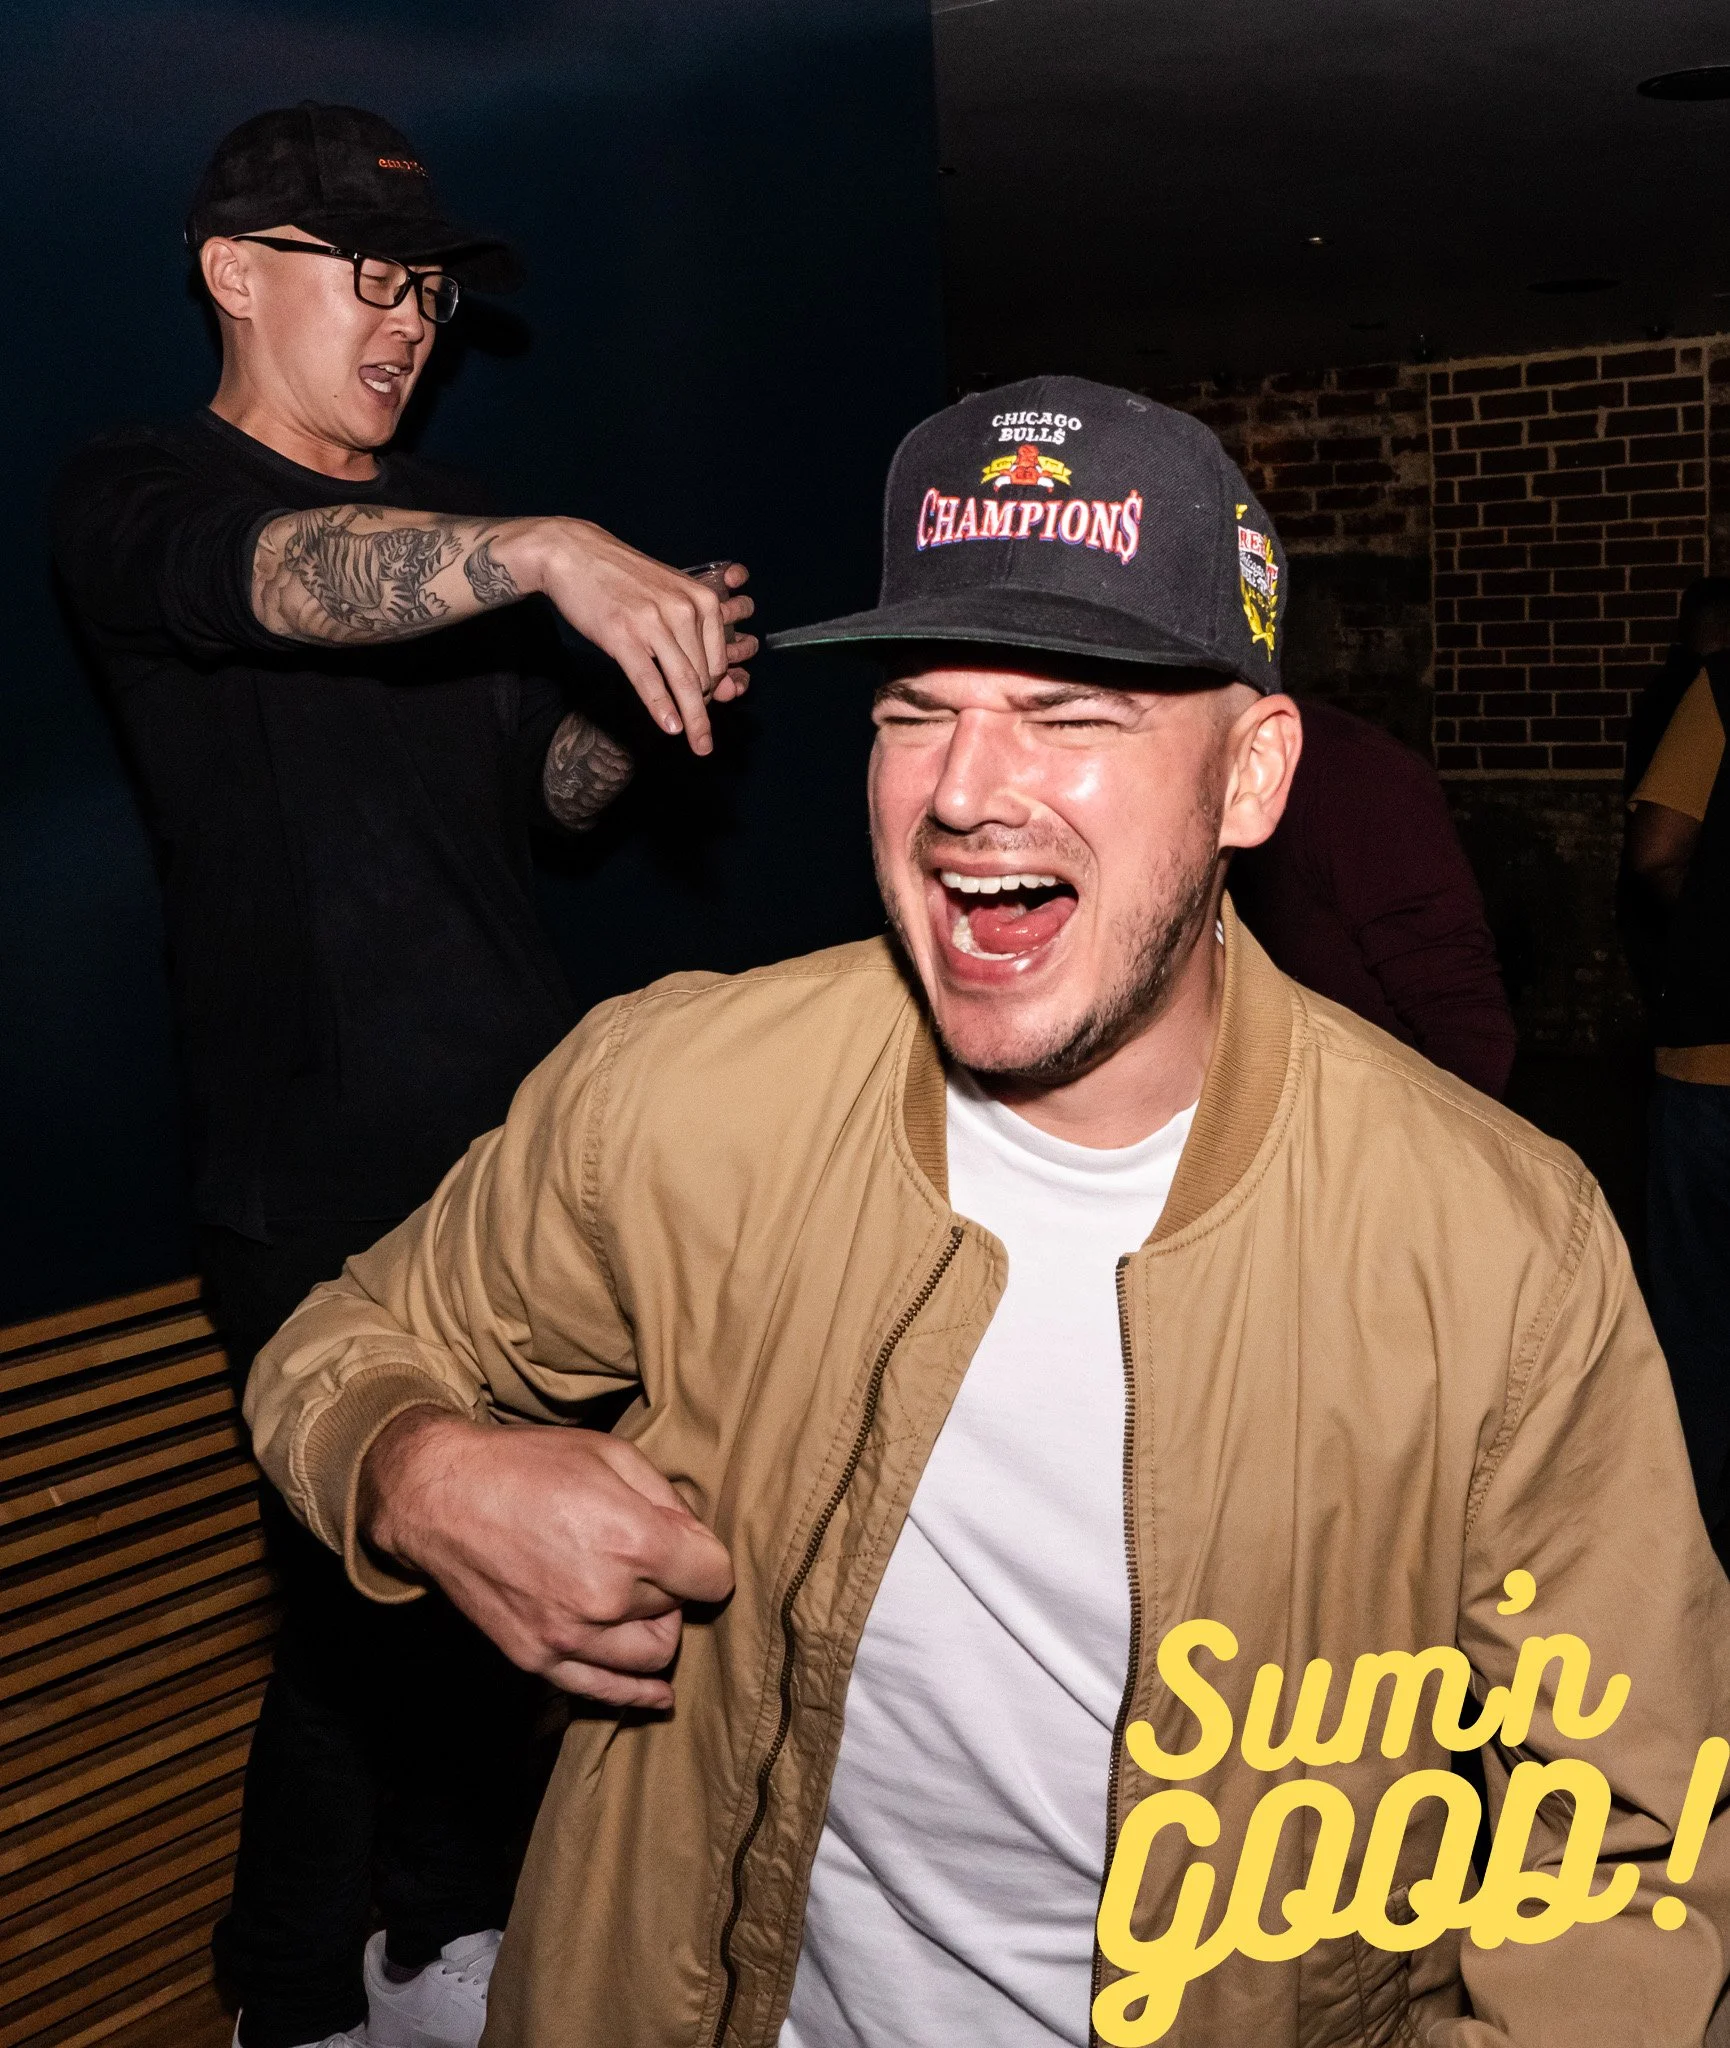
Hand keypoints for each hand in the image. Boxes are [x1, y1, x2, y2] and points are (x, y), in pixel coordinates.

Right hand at [361, 1407, 734, 1708]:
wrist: (441, 1496)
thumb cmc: (527, 1464)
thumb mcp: (612, 1454)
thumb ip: (667, 1501)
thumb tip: (697, 1541)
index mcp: (631, 1540)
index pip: (712, 1575)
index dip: (707, 1558)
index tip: (693, 1548)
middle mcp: (604, 1597)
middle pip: (677, 1611)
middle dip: (672, 1586)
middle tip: (645, 1558)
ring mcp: (568, 1636)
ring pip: (651, 1656)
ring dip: (652, 1628)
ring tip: (631, 1597)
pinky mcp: (537, 1658)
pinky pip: (603, 1692)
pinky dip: (636, 1695)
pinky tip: (657, 1695)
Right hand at [507, 520, 756, 755]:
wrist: (574, 553)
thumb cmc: (624, 578)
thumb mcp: (670, 593)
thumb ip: (694, 630)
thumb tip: (716, 678)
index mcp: (701, 600)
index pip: (719, 660)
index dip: (716, 690)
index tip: (709, 707)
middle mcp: (682, 610)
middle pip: (704, 676)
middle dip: (703, 709)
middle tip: (701, 735)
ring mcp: (653, 623)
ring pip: (683, 683)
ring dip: (693, 719)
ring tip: (698, 744)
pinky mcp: (623, 636)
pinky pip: (649, 681)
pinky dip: (662, 708)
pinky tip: (671, 728)